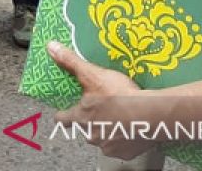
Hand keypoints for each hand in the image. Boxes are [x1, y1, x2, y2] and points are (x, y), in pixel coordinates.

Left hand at [48, 41, 151, 159]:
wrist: (151, 114)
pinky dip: (124, 139)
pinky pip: (120, 147)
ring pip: (103, 138)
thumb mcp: (93, 74)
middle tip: (104, 109)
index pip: (63, 119)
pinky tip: (131, 127)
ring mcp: (108, 146)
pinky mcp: (125, 154)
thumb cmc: (119, 95)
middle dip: (92, 121)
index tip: (63, 114)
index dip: (62, 115)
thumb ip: (71, 62)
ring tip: (120, 117)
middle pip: (85, 129)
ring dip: (108, 130)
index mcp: (81, 118)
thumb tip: (50, 47)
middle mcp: (91, 136)